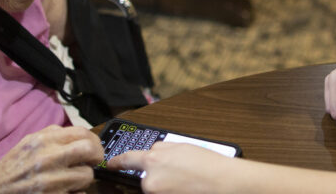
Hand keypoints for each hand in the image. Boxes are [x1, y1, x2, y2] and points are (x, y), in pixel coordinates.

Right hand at [0, 125, 103, 193]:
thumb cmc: (14, 166)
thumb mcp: (29, 142)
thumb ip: (53, 135)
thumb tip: (79, 136)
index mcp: (43, 141)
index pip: (82, 133)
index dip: (94, 141)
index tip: (93, 149)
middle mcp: (48, 158)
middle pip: (89, 150)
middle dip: (96, 157)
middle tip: (91, 163)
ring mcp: (51, 181)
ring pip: (87, 176)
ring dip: (83, 178)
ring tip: (72, 179)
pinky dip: (76, 193)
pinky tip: (66, 191)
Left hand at [107, 142, 237, 193]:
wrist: (224, 183)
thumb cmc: (208, 165)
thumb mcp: (181, 146)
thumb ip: (161, 149)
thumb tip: (152, 152)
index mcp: (153, 159)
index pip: (127, 159)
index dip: (117, 162)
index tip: (111, 164)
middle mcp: (150, 180)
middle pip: (145, 176)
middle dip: (156, 174)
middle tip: (177, 174)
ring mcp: (157, 193)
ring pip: (154, 187)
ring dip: (164, 185)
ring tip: (185, 182)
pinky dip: (170, 191)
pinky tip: (185, 188)